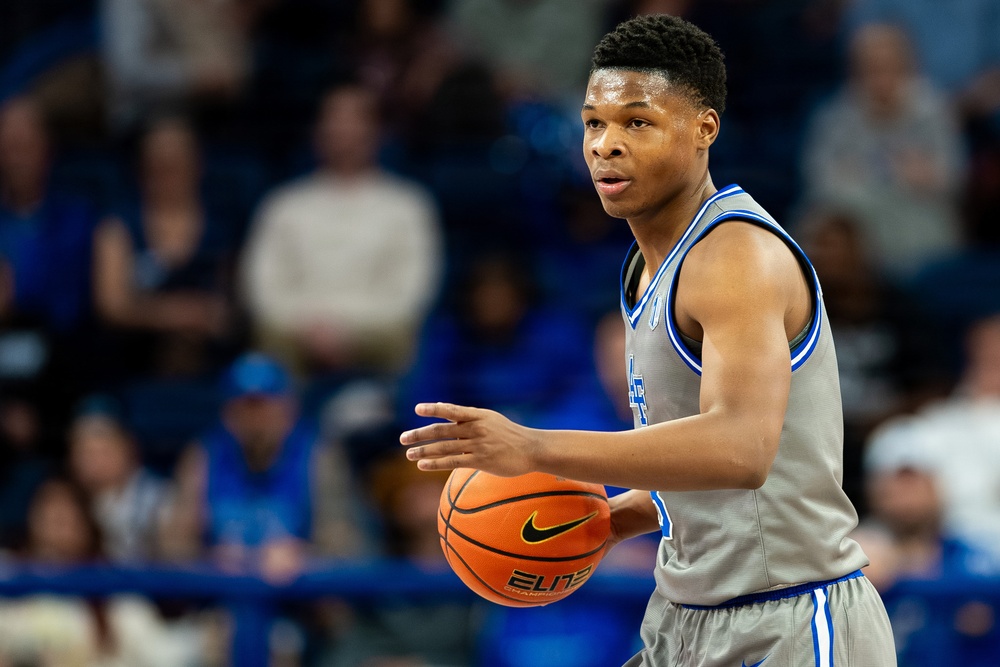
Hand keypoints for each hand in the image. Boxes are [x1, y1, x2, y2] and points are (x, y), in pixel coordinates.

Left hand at [400, 402, 539, 476]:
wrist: (531, 449)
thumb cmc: (508, 434)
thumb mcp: (490, 419)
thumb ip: (467, 416)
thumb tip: (443, 409)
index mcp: (477, 415)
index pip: (451, 409)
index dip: (433, 409)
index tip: (417, 409)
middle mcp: (476, 428)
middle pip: (441, 430)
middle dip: (420, 434)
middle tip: (403, 438)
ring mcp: (478, 444)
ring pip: (444, 447)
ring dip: (424, 451)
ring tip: (409, 454)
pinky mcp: (480, 460)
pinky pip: (453, 462)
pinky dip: (435, 463)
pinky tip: (423, 465)